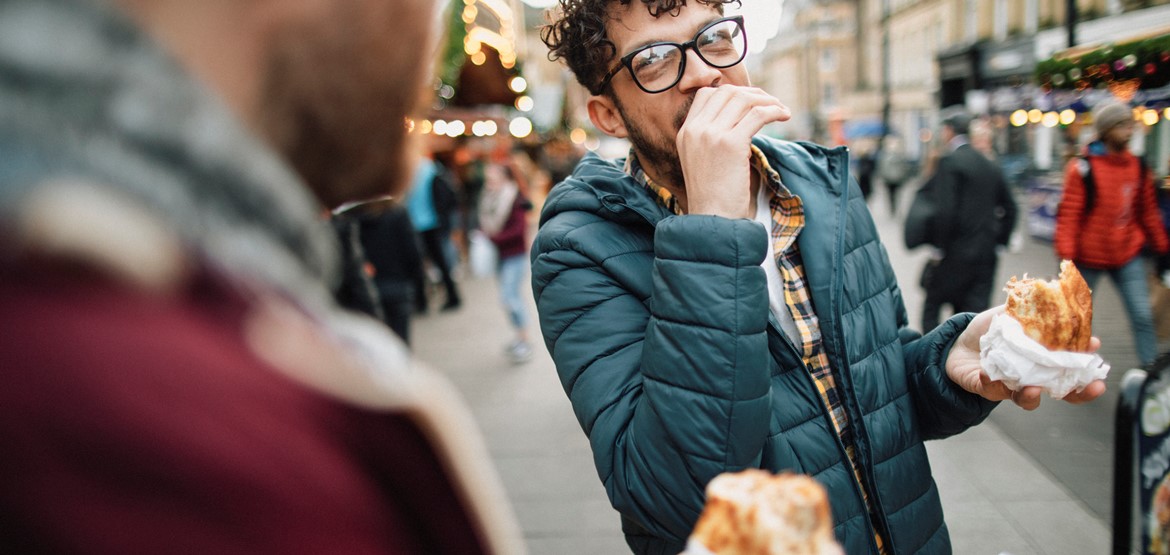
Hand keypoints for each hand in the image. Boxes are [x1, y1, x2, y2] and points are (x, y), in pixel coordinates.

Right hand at [676, 86, 789, 217]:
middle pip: (727, 92)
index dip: (732, 93)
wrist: (713, 218)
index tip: (750, 101)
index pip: (706, 94)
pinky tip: (785, 116)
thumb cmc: (714, 195)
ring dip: (767, 100)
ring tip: (781, 109)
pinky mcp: (730, 144)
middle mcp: (695, 129)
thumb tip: (743, 118)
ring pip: (744, 100)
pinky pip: (757, 114)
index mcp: (686, 132)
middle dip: (753, 93)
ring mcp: (711, 135)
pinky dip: (774, 111)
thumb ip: (712, 138)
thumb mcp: (704, 160)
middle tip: (771, 103)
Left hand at [944, 306, 1106, 409]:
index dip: (1089, 368)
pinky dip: (991, 383)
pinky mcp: (987, 388)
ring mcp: (1011, 385)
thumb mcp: (1013, 314)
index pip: (1074, 370)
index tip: (1098, 357)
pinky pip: (991, 391)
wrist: (959, 341)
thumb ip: (1033, 310)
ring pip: (1027, 399)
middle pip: (1063, 392)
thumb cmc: (993, 330)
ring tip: (1033, 388)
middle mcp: (1033, 377)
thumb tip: (1053, 298)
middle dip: (1080, 392)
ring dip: (1032, 396)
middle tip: (1093, 388)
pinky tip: (986, 372)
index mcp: (1045, 360)